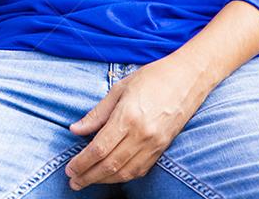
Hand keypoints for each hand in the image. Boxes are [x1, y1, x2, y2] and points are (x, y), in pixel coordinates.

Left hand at [64, 54, 210, 189]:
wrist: (189, 78)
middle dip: (88, 176)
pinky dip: (123, 176)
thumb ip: (97, 113)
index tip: (69, 169)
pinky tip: (110, 176)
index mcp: (128, 117)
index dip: (82, 162)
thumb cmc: (153, 77)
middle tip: (73, 182)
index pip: (99, 148)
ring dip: (104, 180)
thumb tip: (75, 129)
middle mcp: (142, 135)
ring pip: (125, 172)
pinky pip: (140, 169)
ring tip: (87, 181)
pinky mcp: (163, 148)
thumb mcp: (119, 89)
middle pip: (110, 164)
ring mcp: (155, 144)